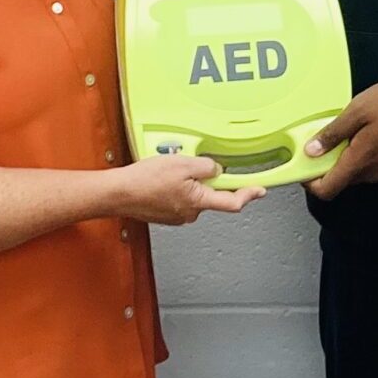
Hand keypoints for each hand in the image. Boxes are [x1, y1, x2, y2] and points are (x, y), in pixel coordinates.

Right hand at [112, 153, 264, 224]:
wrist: (118, 193)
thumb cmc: (144, 181)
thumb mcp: (182, 163)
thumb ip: (206, 166)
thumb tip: (217, 168)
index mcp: (198, 201)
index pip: (232, 202)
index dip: (249, 194)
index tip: (260, 190)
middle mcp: (190, 213)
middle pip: (211, 194)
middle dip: (205, 178)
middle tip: (190, 163)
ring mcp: (177, 215)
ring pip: (193, 194)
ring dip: (187, 180)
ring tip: (168, 169)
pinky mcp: (165, 213)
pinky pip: (178, 196)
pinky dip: (174, 186)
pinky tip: (161, 177)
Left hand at [304, 79, 377, 200]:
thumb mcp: (356, 112)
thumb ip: (332, 134)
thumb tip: (312, 151)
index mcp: (358, 162)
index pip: (326, 190)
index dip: (310, 181)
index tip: (305, 166)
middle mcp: (370, 173)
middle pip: (339, 180)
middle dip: (328, 162)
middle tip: (325, 138)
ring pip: (354, 171)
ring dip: (345, 156)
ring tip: (348, 130)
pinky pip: (368, 165)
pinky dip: (360, 153)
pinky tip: (364, 132)